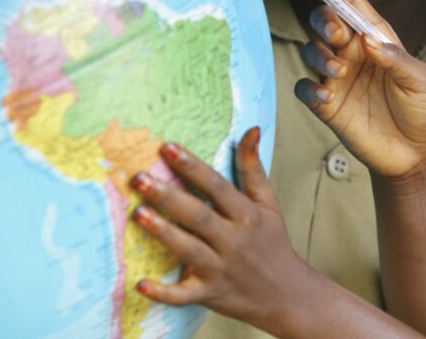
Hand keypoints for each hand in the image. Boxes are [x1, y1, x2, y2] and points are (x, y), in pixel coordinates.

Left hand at [132, 128, 318, 333]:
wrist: (287, 295)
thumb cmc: (273, 244)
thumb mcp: (269, 203)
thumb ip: (253, 168)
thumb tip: (251, 130)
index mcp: (247, 215)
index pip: (217, 186)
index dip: (192, 167)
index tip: (167, 148)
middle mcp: (234, 241)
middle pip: (198, 215)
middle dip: (168, 197)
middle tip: (139, 179)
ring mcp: (221, 269)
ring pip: (188, 249)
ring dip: (163, 232)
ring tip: (138, 214)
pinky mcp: (209, 293)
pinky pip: (183, 295)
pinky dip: (163, 292)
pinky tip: (141, 283)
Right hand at [294, 0, 425, 184]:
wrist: (415, 157)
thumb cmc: (424, 113)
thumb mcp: (421, 82)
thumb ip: (396, 59)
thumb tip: (368, 41)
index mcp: (376, 38)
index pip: (349, 1)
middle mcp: (353, 52)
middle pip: (323, 20)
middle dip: (323, 19)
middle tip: (336, 33)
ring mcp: (337, 78)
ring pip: (311, 50)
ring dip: (320, 55)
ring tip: (339, 72)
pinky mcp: (326, 104)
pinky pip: (304, 86)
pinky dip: (309, 87)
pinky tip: (326, 95)